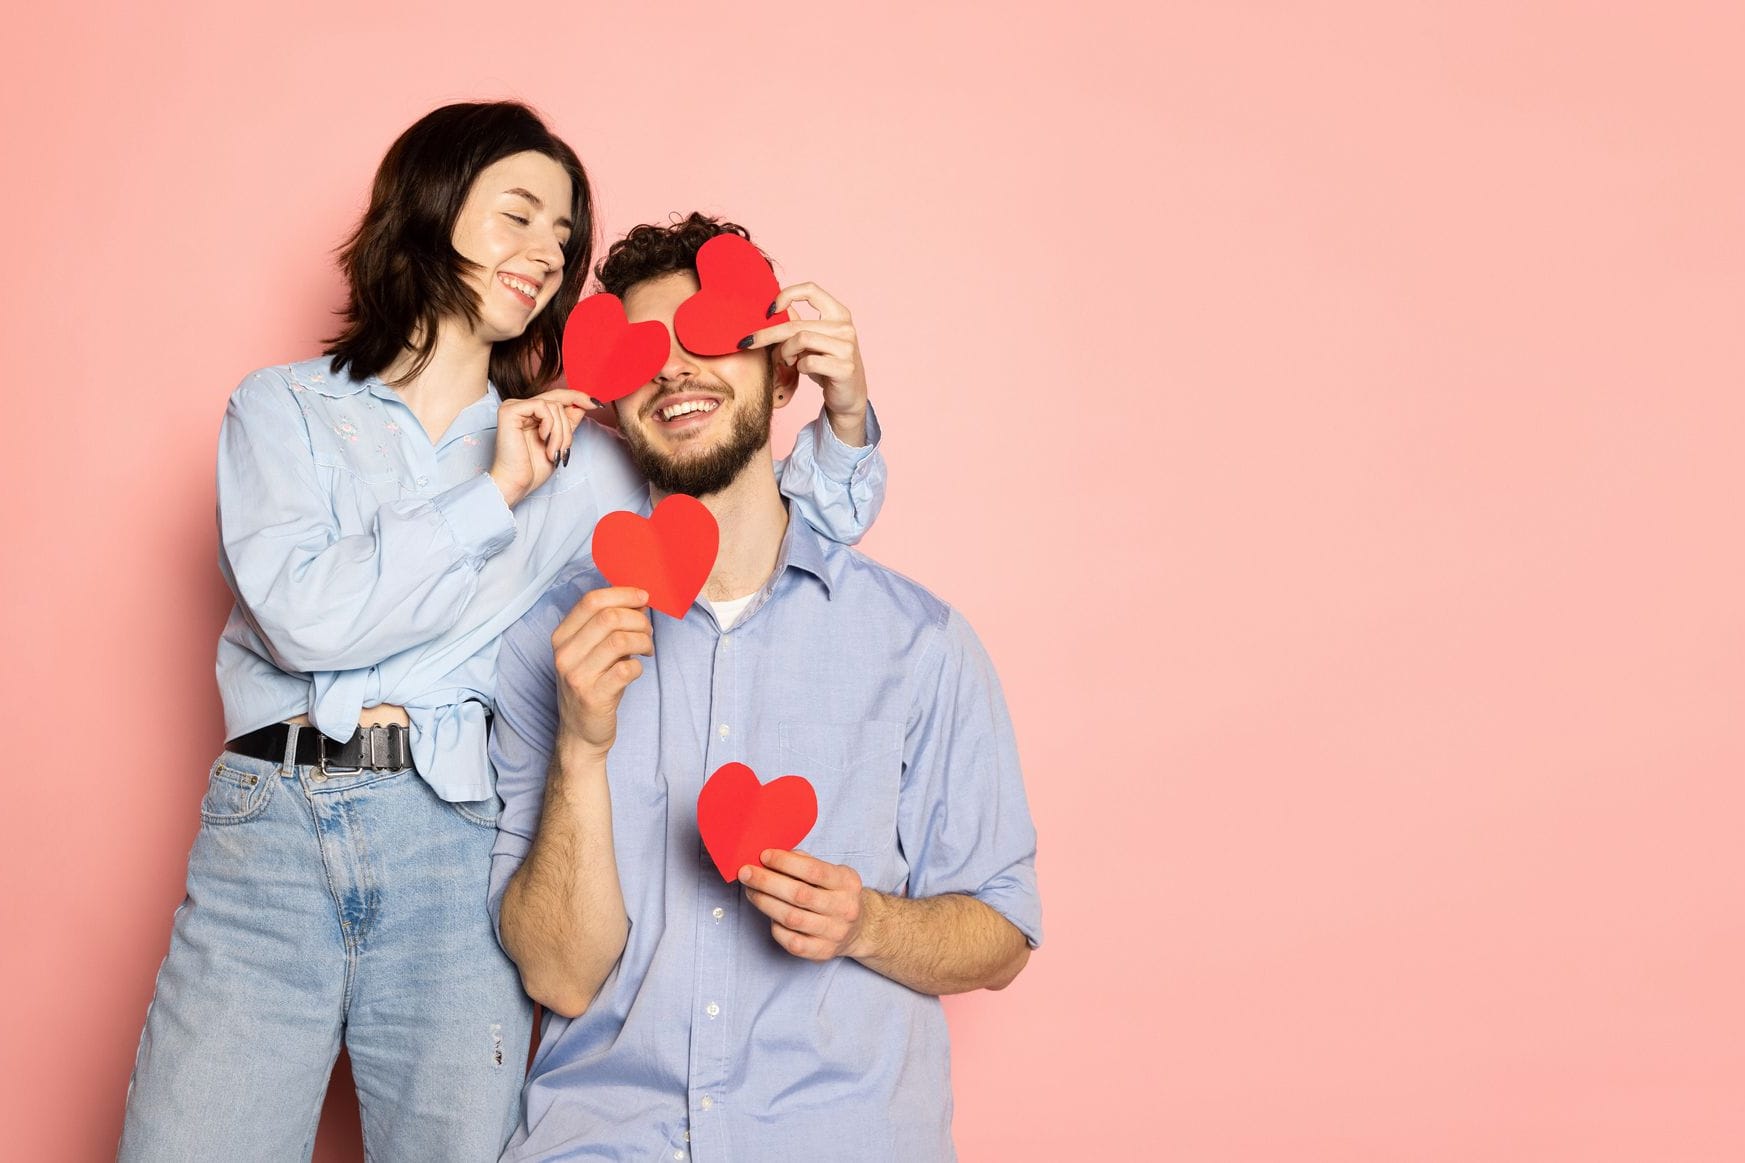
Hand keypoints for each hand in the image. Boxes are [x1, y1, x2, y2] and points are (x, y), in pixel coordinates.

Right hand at [490, 388, 594, 506]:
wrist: (518, 483)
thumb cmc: (534, 468)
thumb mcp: (560, 441)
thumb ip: (569, 421)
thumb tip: (585, 403)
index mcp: (532, 413)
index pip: (558, 397)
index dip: (578, 397)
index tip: (596, 404)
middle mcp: (522, 407)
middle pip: (559, 401)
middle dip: (567, 427)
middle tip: (564, 449)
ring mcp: (514, 406)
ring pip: (554, 405)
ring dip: (560, 432)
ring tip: (553, 451)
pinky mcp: (509, 410)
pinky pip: (541, 406)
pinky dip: (549, 425)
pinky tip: (543, 439)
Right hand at [550, 585, 651, 758]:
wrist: (580, 733)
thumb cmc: (592, 686)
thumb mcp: (592, 651)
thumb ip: (610, 626)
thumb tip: (639, 600)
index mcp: (561, 637)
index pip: (591, 601)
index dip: (622, 594)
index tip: (643, 597)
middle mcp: (565, 654)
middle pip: (608, 617)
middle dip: (638, 619)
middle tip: (648, 631)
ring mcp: (576, 676)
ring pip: (619, 640)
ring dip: (643, 640)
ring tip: (647, 649)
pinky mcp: (593, 697)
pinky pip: (626, 669)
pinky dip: (639, 666)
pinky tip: (637, 669)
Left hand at [739, 849, 877, 960]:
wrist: (858, 928)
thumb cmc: (836, 894)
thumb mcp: (831, 872)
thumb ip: (806, 862)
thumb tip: (772, 857)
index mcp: (847, 883)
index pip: (813, 870)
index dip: (785, 862)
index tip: (764, 856)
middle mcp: (844, 909)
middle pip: (799, 895)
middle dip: (767, 882)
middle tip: (746, 873)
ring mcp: (834, 933)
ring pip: (792, 918)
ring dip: (765, 902)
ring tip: (751, 891)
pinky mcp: (822, 952)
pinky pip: (791, 941)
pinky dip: (775, 927)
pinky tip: (769, 914)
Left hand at [740, 283, 868, 446]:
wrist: (848, 395)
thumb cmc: (826, 365)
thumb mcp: (812, 341)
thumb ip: (798, 324)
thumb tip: (773, 308)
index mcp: (839, 313)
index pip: (811, 290)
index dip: (787, 295)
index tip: (769, 311)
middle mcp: (845, 327)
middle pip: (797, 323)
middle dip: (767, 333)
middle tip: (748, 341)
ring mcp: (847, 347)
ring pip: (801, 339)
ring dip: (785, 352)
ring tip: (787, 360)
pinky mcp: (845, 368)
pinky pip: (809, 362)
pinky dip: (799, 367)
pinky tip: (802, 369)